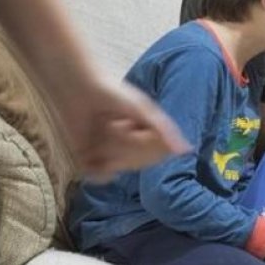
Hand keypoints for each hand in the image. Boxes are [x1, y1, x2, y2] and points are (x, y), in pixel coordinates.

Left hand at [51, 77, 188, 180]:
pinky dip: (96, 168)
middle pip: (137, 163)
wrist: (77, 88)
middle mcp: (130, 146)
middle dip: (126, 146)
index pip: (156, 155)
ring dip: (110, 152)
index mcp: (147, 134)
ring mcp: (110, 153)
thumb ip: (164, 130)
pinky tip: (92, 150)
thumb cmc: (114, 93)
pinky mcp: (89, 158)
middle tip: (115, 124)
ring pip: (119, 169)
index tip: (133, 127)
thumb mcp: (143, 110)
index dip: (145, 145)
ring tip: (103, 130)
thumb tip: (187, 150)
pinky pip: (99, 176)